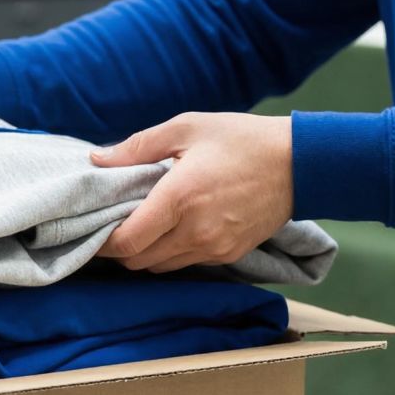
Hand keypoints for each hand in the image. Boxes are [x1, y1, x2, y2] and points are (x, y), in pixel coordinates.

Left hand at [92, 113, 293, 272]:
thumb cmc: (241, 139)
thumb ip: (137, 146)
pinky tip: (172, 228)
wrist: (300, 164)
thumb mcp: (186, 128)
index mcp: (178, 199)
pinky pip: (187, 263)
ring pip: (161, 266)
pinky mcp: (229, 255)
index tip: (94, 227)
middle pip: (139, 261)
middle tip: (115, 223)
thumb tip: (97, 158)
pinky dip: (171, 252)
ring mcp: (214, 248)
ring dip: (146, 252)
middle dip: (121, 248)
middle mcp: (194, 231)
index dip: (103, 242)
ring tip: (143, 224)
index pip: (126, 242)